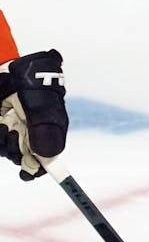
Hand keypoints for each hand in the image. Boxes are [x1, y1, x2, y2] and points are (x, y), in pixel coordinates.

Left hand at [0, 49, 67, 179]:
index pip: (49, 158)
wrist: (8, 67)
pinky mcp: (2, 128)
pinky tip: (0, 119)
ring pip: (8, 151)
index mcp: (51, 129)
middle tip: (13, 131)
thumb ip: (44, 127)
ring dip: (3, 140)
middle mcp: (34, 133)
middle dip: (17, 149)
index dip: (40, 168)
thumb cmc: (30, 81)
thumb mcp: (41, 103)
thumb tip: (47, 155)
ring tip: (4, 121)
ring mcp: (15, 131)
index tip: (28, 173)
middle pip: (27, 158)